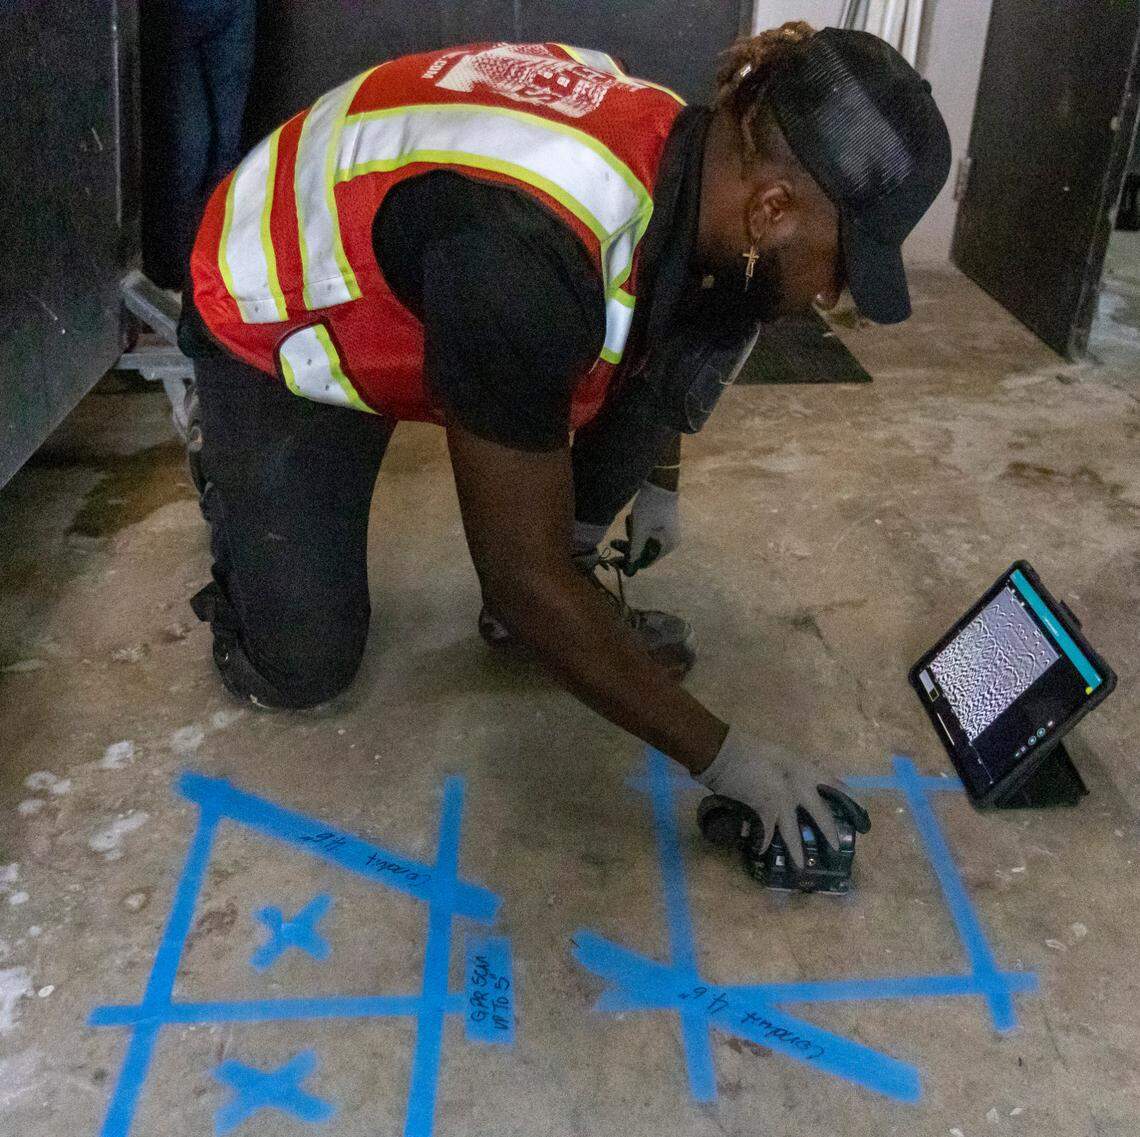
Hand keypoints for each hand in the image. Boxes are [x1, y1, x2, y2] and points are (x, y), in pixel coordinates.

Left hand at [611, 481, 679, 575]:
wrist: (659, 481)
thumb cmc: (650, 507)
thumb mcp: (640, 531)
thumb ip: (635, 551)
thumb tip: (629, 571)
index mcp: (668, 545)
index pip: (647, 561)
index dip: (631, 561)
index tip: (616, 558)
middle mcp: (670, 540)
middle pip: (645, 551)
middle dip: (629, 545)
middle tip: (613, 543)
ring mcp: (667, 530)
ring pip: (644, 541)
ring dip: (633, 535)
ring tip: (629, 521)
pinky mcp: (662, 522)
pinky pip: (647, 532)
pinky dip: (638, 528)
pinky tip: (633, 517)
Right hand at [696, 728, 865, 867]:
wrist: (727, 754)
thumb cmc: (753, 750)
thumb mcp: (783, 755)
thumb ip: (798, 769)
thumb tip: (808, 783)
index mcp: (806, 770)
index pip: (836, 785)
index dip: (851, 799)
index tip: (862, 813)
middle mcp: (799, 789)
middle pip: (821, 816)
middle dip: (829, 834)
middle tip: (834, 849)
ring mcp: (781, 803)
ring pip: (793, 833)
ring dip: (797, 850)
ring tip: (801, 865)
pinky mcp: (763, 812)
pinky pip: (767, 833)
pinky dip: (764, 842)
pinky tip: (762, 850)